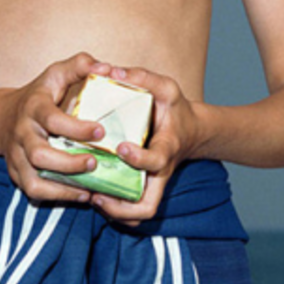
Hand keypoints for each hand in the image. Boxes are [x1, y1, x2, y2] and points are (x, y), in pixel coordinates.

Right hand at [1, 53, 112, 203]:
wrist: (2, 118)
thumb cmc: (40, 95)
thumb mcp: (56, 74)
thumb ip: (80, 66)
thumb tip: (106, 68)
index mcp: (33, 107)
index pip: (51, 119)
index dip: (76, 128)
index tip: (101, 132)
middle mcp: (22, 134)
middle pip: (39, 155)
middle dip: (69, 163)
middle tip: (95, 162)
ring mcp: (17, 157)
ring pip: (34, 180)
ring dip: (63, 187)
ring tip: (91, 188)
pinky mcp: (17, 174)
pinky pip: (34, 191)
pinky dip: (58, 196)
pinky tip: (82, 194)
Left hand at [93, 65, 208, 223]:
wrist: (191, 131)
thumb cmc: (176, 110)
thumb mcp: (166, 88)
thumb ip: (142, 78)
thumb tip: (111, 71)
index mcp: (166, 147)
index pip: (156, 161)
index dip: (139, 159)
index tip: (121, 148)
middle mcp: (160, 171)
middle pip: (148, 204)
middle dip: (122, 206)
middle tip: (97, 193)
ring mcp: (153, 182)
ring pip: (140, 213)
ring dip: (116, 212)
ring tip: (92, 197)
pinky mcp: (145, 186)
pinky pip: (134, 210)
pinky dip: (117, 210)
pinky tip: (95, 195)